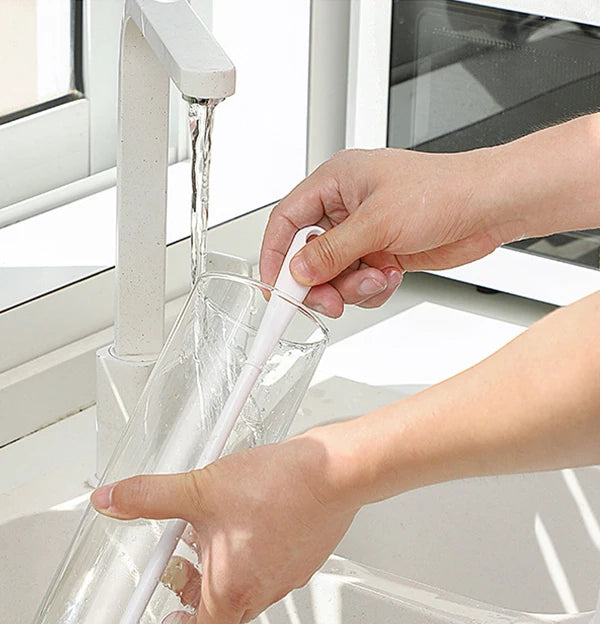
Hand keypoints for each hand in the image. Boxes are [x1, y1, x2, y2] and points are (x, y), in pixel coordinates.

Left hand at [90, 433, 360, 623]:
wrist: (335, 471)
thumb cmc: (281, 488)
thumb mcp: (199, 489)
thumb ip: (149, 497)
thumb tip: (112, 500)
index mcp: (233, 588)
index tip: (167, 622)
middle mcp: (262, 589)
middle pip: (222, 612)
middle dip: (194, 590)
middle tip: (180, 563)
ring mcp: (287, 575)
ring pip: (246, 588)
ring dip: (221, 568)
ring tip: (208, 532)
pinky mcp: (303, 557)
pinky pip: (269, 568)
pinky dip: (249, 554)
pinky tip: (242, 519)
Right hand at [260, 145, 519, 316]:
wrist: (490, 206)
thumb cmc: (444, 191)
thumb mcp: (379, 222)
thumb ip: (332, 251)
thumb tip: (297, 272)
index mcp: (335, 181)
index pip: (286, 220)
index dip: (274, 256)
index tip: (276, 288)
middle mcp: (344, 207)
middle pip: (306, 255)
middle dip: (318, 282)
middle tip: (329, 301)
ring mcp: (362, 232)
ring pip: (332, 275)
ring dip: (351, 288)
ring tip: (377, 279)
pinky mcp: (380, 253)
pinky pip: (357, 283)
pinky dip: (370, 289)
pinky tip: (391, 276)